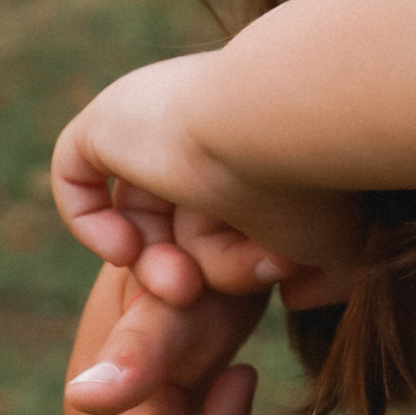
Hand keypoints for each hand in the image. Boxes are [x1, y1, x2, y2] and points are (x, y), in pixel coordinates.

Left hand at [52, 54, 369, 300]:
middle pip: (179, 221)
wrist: (285, 125)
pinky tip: (126, 249)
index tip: (261, 278)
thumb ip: (324, 273)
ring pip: (142, 214)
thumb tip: (296, 296)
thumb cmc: (327, 183)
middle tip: (197, 296)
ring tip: (181, 284)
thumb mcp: (339, 244)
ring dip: (156, 264)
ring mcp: (157, 118)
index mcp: (262, 135)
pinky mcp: (108, 120)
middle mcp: (210, 119)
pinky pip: (76, 176)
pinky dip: (92, 224)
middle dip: (188, 271)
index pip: (230, 210)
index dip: (231, 259)